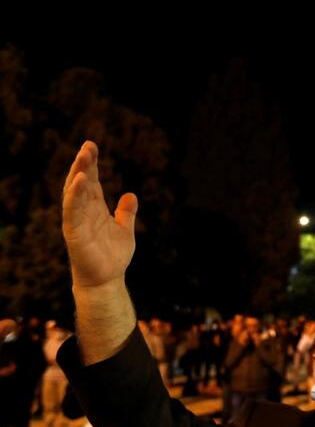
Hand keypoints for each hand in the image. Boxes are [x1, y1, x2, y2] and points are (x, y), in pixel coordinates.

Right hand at [62, 141, 137, 288]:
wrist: (107, 280)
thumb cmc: (113, 256)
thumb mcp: (125, 230)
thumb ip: (126, 213)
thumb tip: (130, 195)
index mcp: (95, 209)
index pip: (91, 181)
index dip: (91, 164)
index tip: (92, 146)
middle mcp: (83, 211)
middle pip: (82, 182)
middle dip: (84, 164)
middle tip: (88, 145)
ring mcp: (77, 221)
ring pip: (74, 193)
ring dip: (78, 174)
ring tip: (83, 157)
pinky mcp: (74, 233)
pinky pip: (72, 211)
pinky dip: (75, 195)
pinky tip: (80, 181)